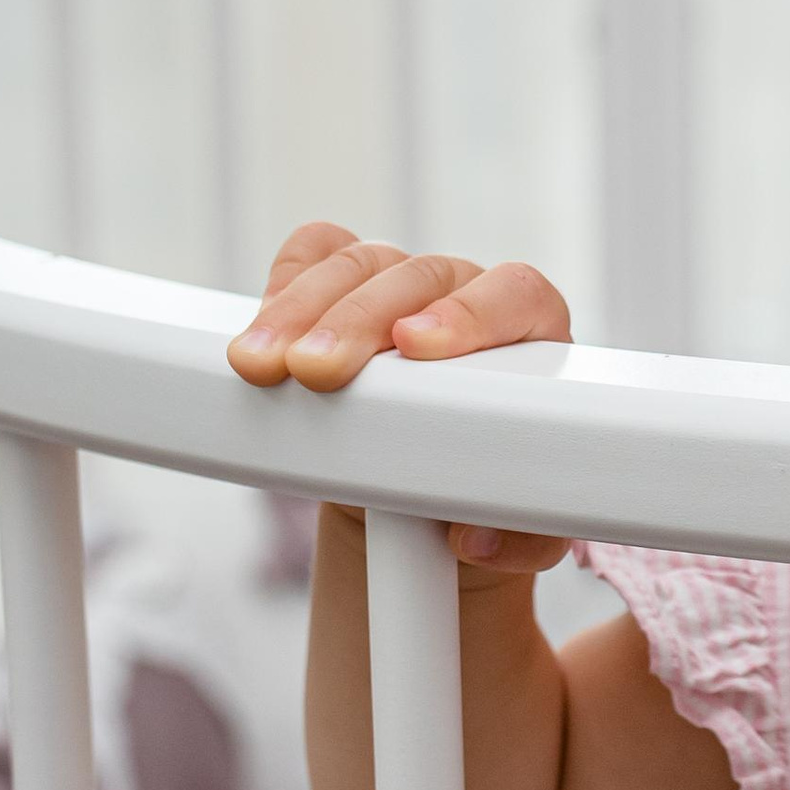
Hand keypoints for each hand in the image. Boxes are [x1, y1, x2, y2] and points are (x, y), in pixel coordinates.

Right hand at [226, 221, 574, 577]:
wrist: (426, 494)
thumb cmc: (486, 493)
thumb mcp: (521, 522)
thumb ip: (521, 533)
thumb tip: (477, 537)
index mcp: (528, 331)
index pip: (512, 295)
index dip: (468, 313)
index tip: (416, 346)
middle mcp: (464, 294)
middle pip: (419, 276)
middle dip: (359, 321)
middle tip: (315, 371)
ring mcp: (400, 282)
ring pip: (357, 266)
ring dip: (299, 312)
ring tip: (260, 366)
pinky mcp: (345, 284)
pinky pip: (316, 252)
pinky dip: (285, 280)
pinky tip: (261, 327)